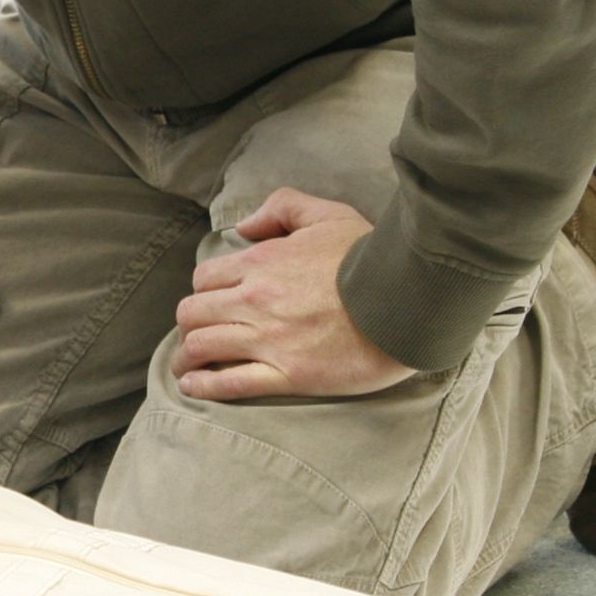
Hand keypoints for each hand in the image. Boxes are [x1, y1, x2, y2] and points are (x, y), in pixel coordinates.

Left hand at [173, 190, 411, 403]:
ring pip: (202, 347)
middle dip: (190, 323)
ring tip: (187, 364)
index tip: (215, 301)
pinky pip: (230, 384)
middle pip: (193, 314)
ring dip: (188, 356)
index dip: (205, 290)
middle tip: (198, 332)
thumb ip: (281, 207)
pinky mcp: (288, 375)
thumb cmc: (370, 257)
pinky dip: (204, 386)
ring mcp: (269, 341)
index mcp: (260, 263)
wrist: (407, 300)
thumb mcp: (328, 214)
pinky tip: (192, 387)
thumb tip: (244, 226)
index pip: (204, 279)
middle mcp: (255, 302)